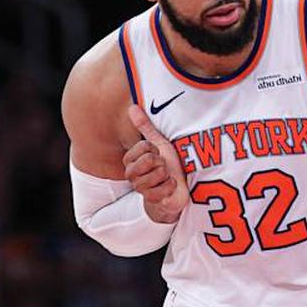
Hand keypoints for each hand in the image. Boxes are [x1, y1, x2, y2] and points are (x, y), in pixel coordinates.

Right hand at [125, 105, 188, 222]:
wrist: (177, 187)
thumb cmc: (167, 164)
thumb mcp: (158, 142)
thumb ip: (144, 126)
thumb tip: (132, 107)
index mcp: (130, 159)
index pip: (143, 146)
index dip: (155, 149)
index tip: (158, 153)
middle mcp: (130, 174)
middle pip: (148, 160)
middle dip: (162, 162)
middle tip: (163, 166)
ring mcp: (140, 188)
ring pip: (157, 173)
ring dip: (167, 174)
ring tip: (166, 176)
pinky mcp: (151, 200)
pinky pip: (163, 188)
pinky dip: (171, 186)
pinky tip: (169, 186)